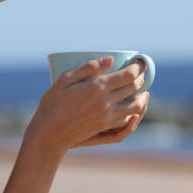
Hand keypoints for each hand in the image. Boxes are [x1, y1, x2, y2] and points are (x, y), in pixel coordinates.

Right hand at [25, 56, 148, 154]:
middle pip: (133, 88)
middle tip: (141, 72)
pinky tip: (134, 110)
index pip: (128, 75)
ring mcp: (107, 117)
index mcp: (97, 88)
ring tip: (144, 92)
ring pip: (135, 107)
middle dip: (141, 78)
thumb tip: (110, 59)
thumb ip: (88, 68)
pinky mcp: (104, 128)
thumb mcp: (64, 79)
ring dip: (143, 98)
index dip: (138, 67)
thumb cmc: (52, 103)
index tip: (139, 61)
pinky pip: (126, 121)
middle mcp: (106, 103)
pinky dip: (135, 114)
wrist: (49, 132)